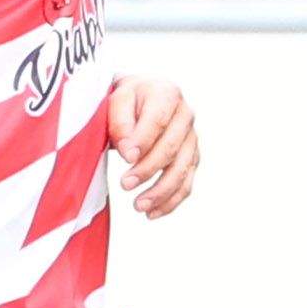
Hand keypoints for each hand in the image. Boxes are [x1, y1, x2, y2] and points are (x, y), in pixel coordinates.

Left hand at [110, 69, 203, 218]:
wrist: (137, 99)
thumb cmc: (123, 102)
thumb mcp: (115, 100)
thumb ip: (120, 122)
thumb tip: (130, 154)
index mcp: (167, 94)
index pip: (158, 120)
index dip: (143, 141)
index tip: (125, 158)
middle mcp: (185, 115)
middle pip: (171, 147)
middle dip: (148, 169)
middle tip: (124, 185)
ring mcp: (191, 138)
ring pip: (182, 169)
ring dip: (161, 191)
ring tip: (138, 207)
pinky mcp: (190, 157)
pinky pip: (186, 183)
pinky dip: (171, 201)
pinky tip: (152, 214)